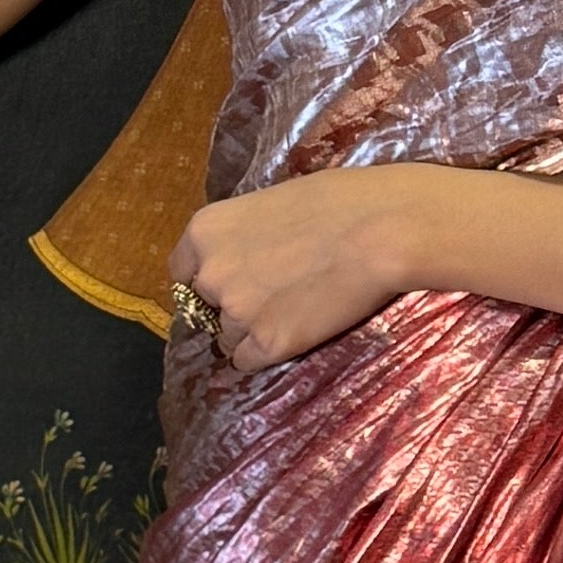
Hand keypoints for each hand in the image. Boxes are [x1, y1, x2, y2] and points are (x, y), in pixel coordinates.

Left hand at [170, 170, 429, 377]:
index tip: (231, 280)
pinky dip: (266, 352)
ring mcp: (237, 314)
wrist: (381, 230)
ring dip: (251, 330)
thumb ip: (243, 234)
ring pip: (228, 337)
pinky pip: (248, 361)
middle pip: (206, 306)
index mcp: (204, 232)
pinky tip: (294, 333)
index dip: (207, 278)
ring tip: (292, 312)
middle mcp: (210, 276)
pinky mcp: (269, 344)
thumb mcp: (270, 203)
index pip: (181, 271)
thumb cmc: (337, 201)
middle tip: (272, 294)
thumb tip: (244, 253)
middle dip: (231, 303)